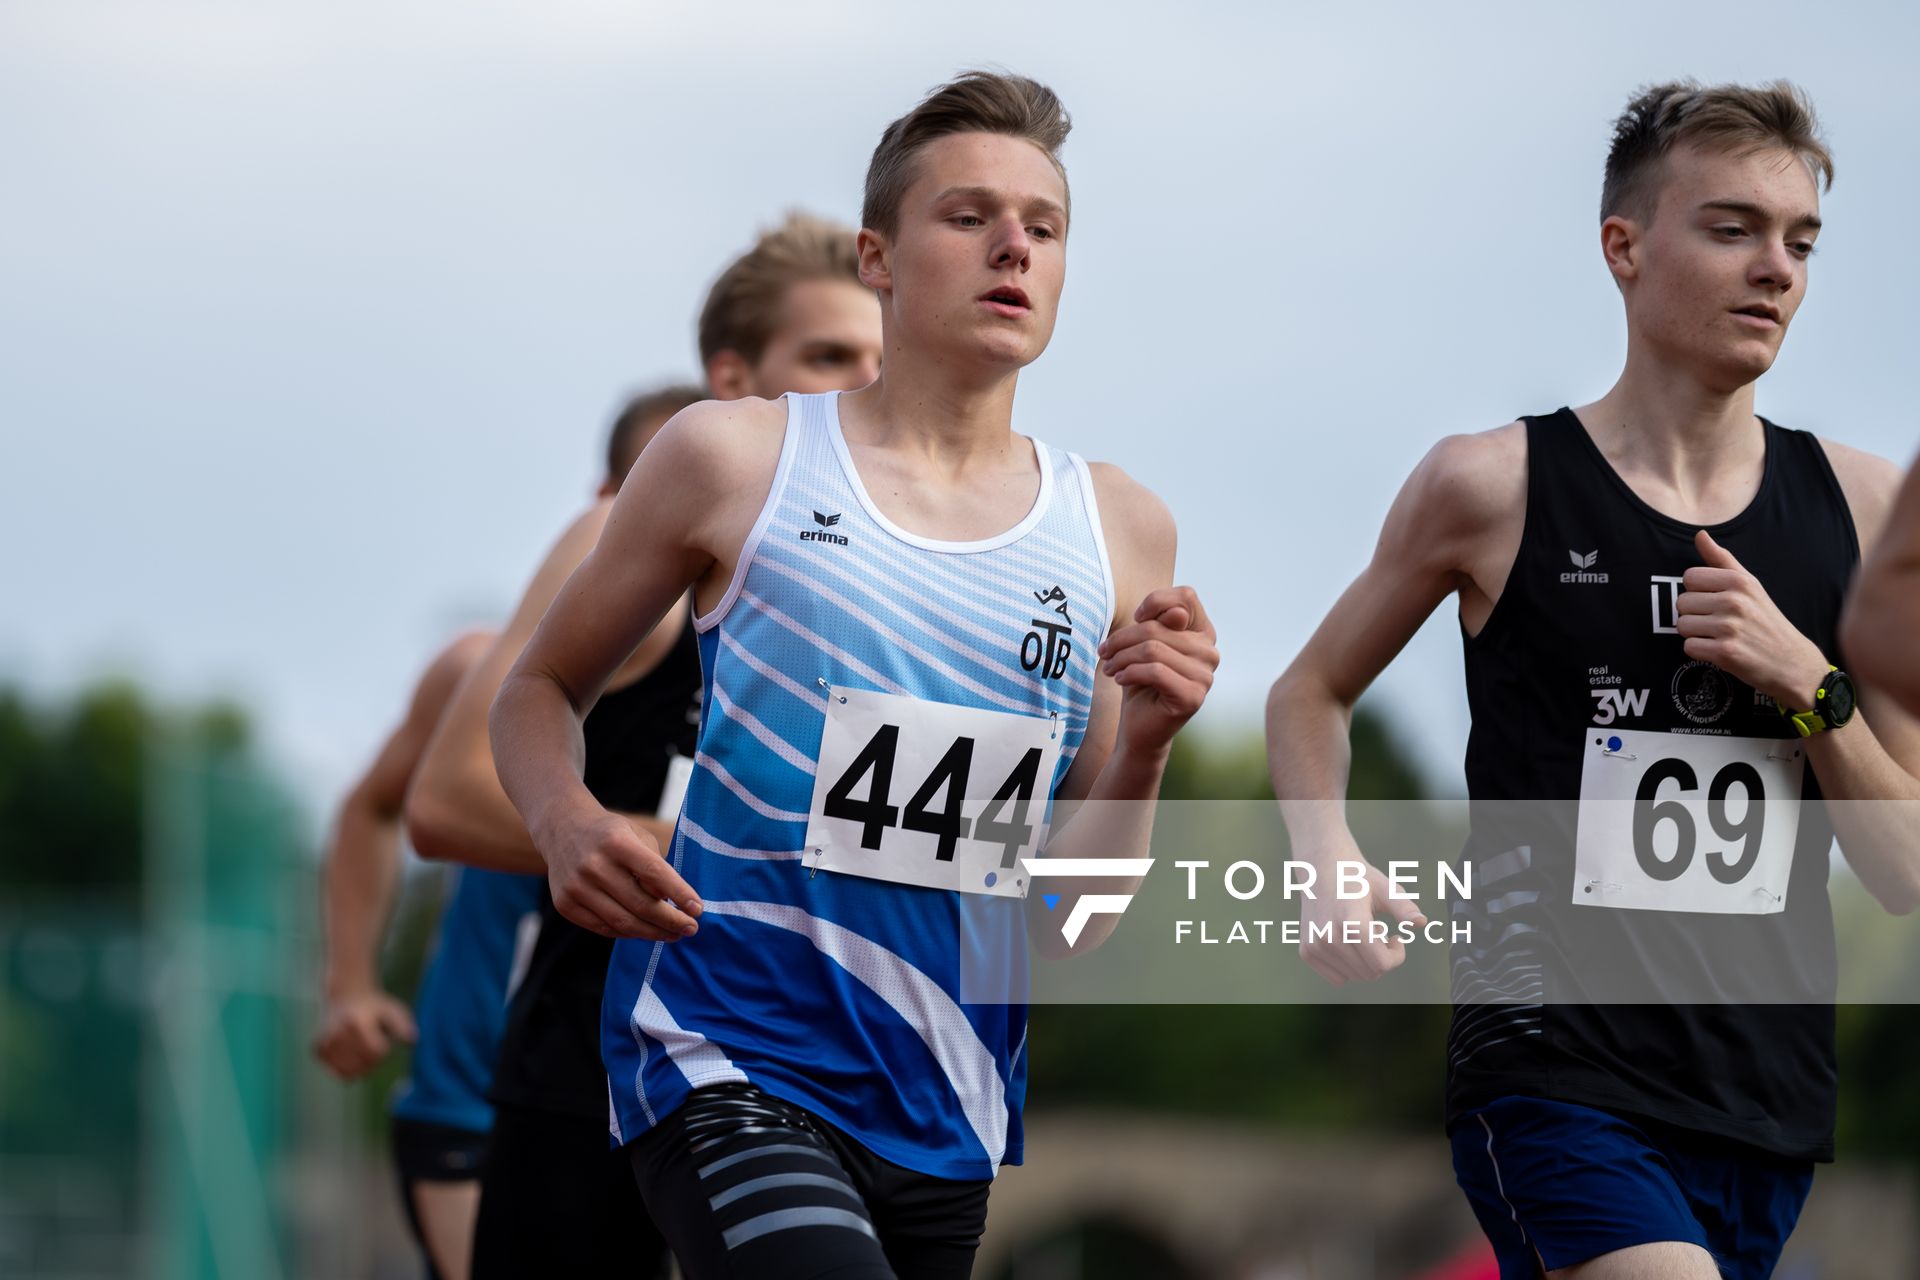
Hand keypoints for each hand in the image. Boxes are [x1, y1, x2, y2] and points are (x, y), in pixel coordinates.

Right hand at [313, 987, 416, 1079]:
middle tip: (373, 1044)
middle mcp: (337, 1033)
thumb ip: (403, 1025)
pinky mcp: (318, 1050)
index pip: (375, 1053)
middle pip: (363, 1065)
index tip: (384, 1040)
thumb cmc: (375, 1007)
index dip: (384, 1050)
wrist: (346, 997)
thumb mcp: (393, 1010)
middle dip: (374, 1060)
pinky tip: (352, 1054)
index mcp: (356, 1023)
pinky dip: (349, 1069)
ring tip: (363, 1049)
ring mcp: (325, 1042)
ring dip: (362, 1067)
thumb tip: (413, 1040)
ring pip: (350, 1073)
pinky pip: (339, 1074)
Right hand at [541, 804, 702, 940]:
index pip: (654, 873)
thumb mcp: (637, 836)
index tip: (698, 910)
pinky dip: (629, 933)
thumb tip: (672, 904)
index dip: (679, 894)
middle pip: (641, 905)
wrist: (562, 829)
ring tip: (673, 934)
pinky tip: (645, 931)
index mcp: (616, 842)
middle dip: (671, 921)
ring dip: (653, 933)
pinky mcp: (565, 904)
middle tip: (691, 928)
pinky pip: (604, 928)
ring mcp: (576, 887)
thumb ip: (656, 867)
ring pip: (623, 923)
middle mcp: (593, 865)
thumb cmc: (611, 834)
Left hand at [1097, 586, 1219, 758]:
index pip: (1186, 597)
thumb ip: (1157, 624)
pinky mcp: (1193, 697)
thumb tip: (1176, 614)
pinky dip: (1130, 673)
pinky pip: (1155, 671)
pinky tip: (1120, 679)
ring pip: (1153, 649)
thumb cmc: (1140, 681)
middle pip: (1158, 627)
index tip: (1135, 619)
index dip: (1155, 601)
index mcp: (1202, 633)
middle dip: (1123, 639)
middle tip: (1104, 652)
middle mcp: (1210, 652)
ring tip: (1110, 667)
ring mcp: (1205, 676)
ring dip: (1122, 657)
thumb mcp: (1145, 645)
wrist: (1139, 727)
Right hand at [1297, 847, 1427, 986]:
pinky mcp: (1306, 951)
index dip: (1397, 955)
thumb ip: (1404, 907)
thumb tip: (1422, 922)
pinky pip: (1338, 978)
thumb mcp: (1385, 888)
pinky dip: (1348, 967)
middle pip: (1371, 973)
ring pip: (1355, 977)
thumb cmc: (1358, 877)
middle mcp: (1329, 937)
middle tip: (1377, 930)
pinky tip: (1346, 941)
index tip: (1396, 937)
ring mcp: (1315, 946)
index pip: (1381, 964)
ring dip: (1364, 960)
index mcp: (1350, 922)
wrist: (1321, 868)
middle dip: (1381, 956)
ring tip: (1359, 932)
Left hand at [1678, 530, 1828, 705]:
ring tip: (1719, 636)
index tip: (1715, 601)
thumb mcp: (1750, 585)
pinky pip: (1689, 647)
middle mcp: (1734, 601)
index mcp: (1739, 581)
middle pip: (1681, 602)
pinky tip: (1720, 650)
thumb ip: (1721, 560)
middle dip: (1695, 614)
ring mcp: (1730, 627)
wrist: (1793, 662)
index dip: (1698, 591)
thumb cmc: (1766, 620)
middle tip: (1718, 623)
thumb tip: (1700, 534)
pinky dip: (1700, 651)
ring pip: (1682, 625)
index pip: (1689, 577)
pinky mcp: (1725, 653)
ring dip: (1696, 634)